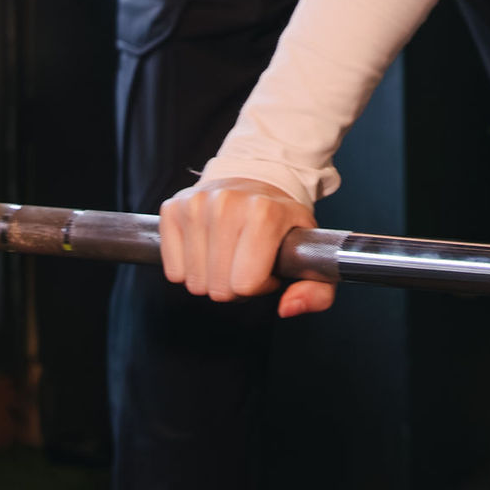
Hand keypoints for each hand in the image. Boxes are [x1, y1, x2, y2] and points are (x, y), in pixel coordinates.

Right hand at [158, 177, 334, 317]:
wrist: (257, 181)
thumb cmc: (282, 224)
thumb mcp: (311, 255)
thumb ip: (317, 292)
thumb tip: (288, 308)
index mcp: (264, 213)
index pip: (246, 285)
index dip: (259, 286)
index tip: (266, 267)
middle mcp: (226, 204)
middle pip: (219, 288)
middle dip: (234, 285)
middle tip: (246, 262)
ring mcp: (196, 204)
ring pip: (194, 282)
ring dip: (212, 278)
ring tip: (228, 253)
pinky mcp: (173, 209)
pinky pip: (174, 271)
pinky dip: (190, 268)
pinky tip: (207, 248)